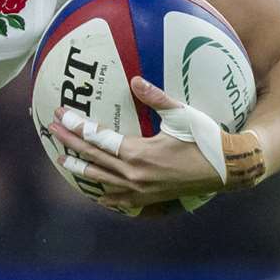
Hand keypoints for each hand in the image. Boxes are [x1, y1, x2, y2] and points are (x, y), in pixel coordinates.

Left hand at [48, 76, 265, 212]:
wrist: (228, 170)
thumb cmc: (206, 138)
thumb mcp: (181, 114)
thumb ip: (155, 97)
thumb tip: (134, 80)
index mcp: (138, 154)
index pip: (97, 138)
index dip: (76, 126)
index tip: (59, 115)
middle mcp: (133, 175)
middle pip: (91, 158)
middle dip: (69, 143)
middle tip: (51, 130)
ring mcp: (139, 190)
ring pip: (100, 180)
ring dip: (79, 168)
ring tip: (62, 159)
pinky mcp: (148, 199)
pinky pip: (118, 199)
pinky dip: (103, 192)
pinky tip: (95, 190)